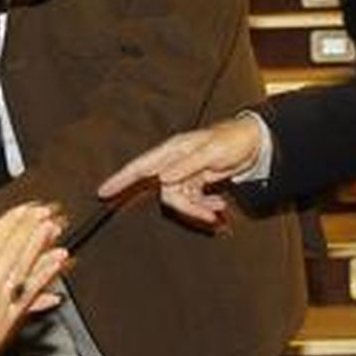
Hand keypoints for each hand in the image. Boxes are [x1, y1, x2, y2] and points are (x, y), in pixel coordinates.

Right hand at [0, 202, 66, 355]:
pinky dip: (46, 278)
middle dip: (31, 228)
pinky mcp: (13, 320)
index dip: (11, 222)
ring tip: (54, 232)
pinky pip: (33, 293)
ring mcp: (5, 303)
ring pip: (28, 268)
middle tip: (45, 212)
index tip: (23, 209)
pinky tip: (56, 269)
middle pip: (16, 250)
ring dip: (42, 247)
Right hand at [97, 115, 264, 225]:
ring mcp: (185, 173)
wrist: (253, 143)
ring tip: (219, 209)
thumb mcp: (211, 152)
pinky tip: (219, 205)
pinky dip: (205, 206)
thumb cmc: (231, 140)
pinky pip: (192, 200)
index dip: (121, 179)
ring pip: (180, 200)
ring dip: (198, 209)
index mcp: (173, 150)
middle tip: (209, 215)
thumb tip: (162, 178)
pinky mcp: (196, 182)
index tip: (103, 191)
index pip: (141, 166)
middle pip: (166, 193)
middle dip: (186, 207)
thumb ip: (187, 164)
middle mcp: (175, 162)